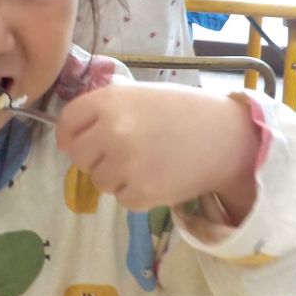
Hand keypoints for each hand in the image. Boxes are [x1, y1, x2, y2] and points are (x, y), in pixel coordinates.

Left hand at [56, 83, 259, 219]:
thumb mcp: (140, 96)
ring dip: (116, 177)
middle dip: (94, 158)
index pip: (67, 122)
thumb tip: (72, 135)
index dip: (70, 135)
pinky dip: (136, 194)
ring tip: (147, 162)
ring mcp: (124, 164)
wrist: (229, 138)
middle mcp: (111, 131)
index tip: (77, 141)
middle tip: (121, 154)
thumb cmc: (185, 111)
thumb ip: (106, 111)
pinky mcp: (140, 193)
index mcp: (109, 101)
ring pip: (98, 181)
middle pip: (78, 155)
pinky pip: (121, 199)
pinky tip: (159, 176)